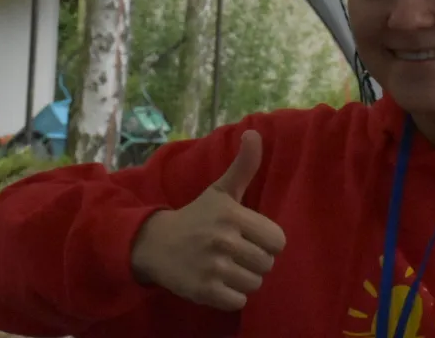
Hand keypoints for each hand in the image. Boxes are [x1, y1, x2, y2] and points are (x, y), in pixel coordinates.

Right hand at [130, 130, 285, 310]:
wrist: (156, 244)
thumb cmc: (197, 216)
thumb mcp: (221, 190)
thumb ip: (243, 166)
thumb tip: (255, 132)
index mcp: (232, 214)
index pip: (278, 240)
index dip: (267, 241)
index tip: (249, 236)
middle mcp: (222, 240)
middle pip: (267, 264)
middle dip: (255, 261)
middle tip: (235, 253)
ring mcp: (212, 267)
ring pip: (254, 284)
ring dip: (243, 279)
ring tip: (225, 266)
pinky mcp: (203, 291)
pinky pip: (238, 301)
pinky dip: (231, 296)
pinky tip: (217, 282)